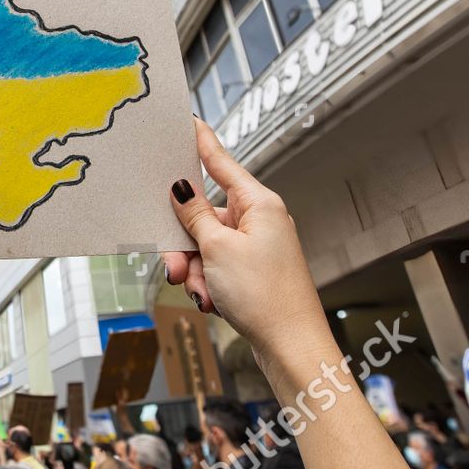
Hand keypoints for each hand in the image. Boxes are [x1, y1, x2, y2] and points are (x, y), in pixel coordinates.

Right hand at [164, 117, 328, 358]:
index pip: (221, 163)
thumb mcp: (218, 249)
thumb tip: (181, 188)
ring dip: (195, 269)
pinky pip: (216, 265)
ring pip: (205, 244)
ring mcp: (257, 246)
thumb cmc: (264, 295)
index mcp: (258, 203)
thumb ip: (195, 216)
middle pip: (204, 214)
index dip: (201, 143)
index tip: (188, 121)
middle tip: (177, 268)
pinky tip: (212, 302)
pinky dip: (208, 282)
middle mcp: (260, 220)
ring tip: (203, 293)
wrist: (292, 346)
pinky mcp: (253, 270)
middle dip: (185, 244)